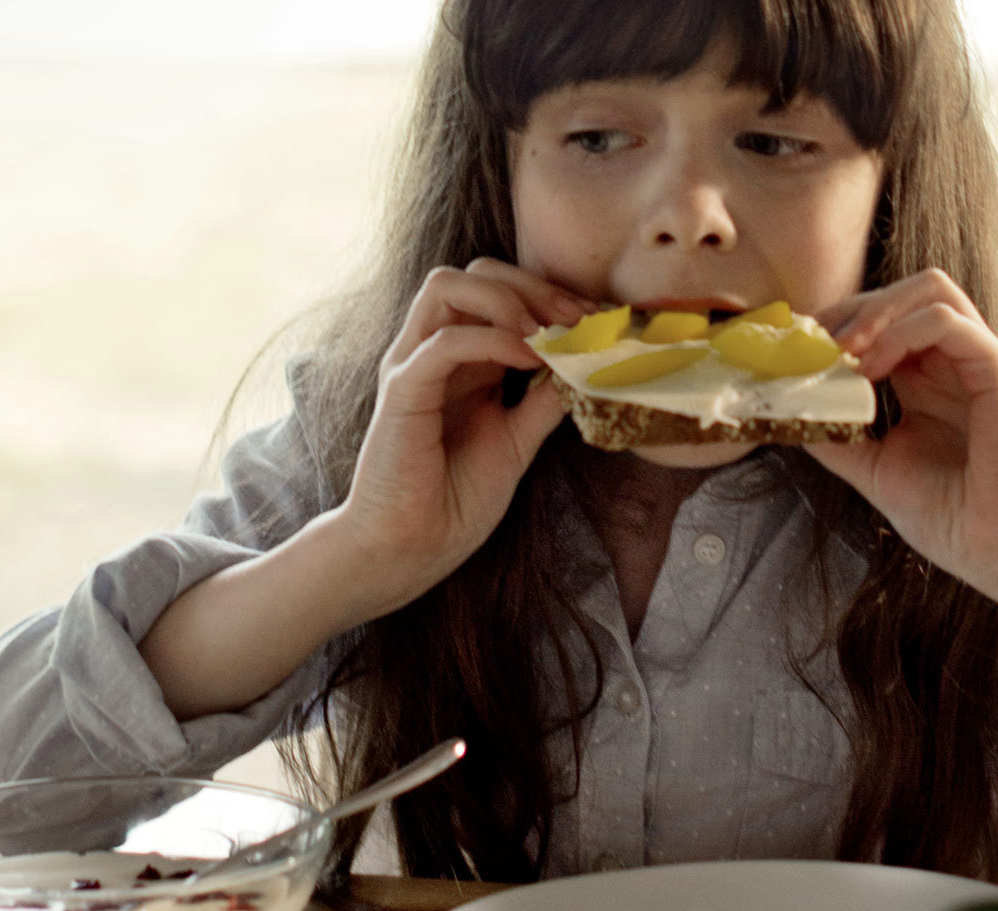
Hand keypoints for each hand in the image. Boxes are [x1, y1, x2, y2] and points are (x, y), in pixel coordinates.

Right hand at [332, 258, 581, 604]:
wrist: (410, 551)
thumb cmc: (452, 502)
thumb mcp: (517, 442)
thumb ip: (544, 401)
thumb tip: (587, 365)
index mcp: (459, 359)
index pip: (497, 289)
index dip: (548, 294)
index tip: (596, 320)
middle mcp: (431, 351)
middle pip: (474, 272)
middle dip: (533, 285)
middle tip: (578, 319)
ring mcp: (411, 366)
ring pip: (446, 285)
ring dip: (506, 298)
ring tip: (548, 332)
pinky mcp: (401, 392)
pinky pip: (443, 343)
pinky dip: (492, 340)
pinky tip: (530, 360)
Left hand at [802, 268, 997, 594]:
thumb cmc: (953, 517)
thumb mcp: (875, 470)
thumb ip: (836, 438)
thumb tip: (787, 412)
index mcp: (928, 380)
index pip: (884, 320)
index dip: (838, 324)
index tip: (797, 350)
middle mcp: (954, 362)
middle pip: (904, 292)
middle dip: (851, 307)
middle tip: (812, 342)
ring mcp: (979, 361)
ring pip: (930, 288)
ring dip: (875, 310)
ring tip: (839, 350)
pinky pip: (946, 321)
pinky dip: (899, 333)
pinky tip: (868, 369)